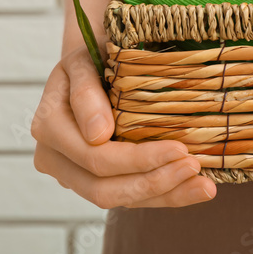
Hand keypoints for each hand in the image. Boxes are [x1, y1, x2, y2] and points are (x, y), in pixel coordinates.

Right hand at [31, 45, 216, 208]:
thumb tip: (98, 135)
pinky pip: (130, 196)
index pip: (95, 157)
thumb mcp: (85, 60)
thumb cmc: (93, 54)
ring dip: (164, 194)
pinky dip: (164, 195)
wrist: (94, 63)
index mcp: (49, 127)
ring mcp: (73, 175)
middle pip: (103, 188)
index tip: (180, 149)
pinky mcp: (96, 181)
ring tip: (203, 186)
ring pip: (118, 199)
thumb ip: (85, 93)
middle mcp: (55, 158)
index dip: (137, 159)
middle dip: (154, 181)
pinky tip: (194, 189)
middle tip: (195, 167)